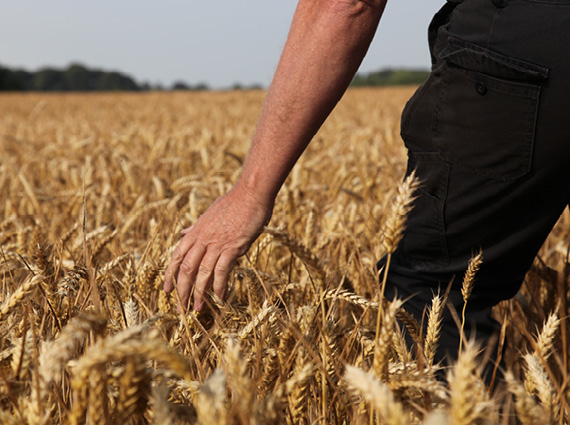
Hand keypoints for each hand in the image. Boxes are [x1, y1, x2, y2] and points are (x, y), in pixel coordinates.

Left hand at [164, 185, 272, 311]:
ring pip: (202, 272)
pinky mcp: (233, 246)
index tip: (166, 290)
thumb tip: (183, 233)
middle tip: (181, 307)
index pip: (177, 256)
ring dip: (199, 293)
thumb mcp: (209, 214)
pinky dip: (219, 286)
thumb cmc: (233, 203)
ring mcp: (217, 243)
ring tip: (198, 308)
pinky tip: (220, 298)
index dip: (170, 274)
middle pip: (186, 268)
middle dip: (182, 290)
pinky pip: (222, 271)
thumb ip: (196, 227)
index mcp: (196, 231)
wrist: (251, 193)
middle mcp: (203, 239)